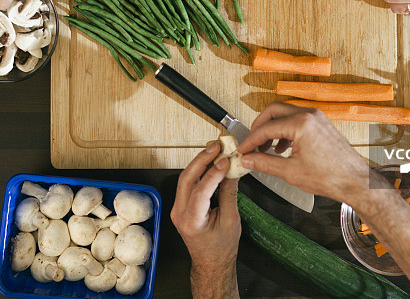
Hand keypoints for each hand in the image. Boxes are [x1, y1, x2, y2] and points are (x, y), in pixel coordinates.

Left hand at [171, 142, 239, 295]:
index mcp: (191, 222)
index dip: (213, 173)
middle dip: (202, 159)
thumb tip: (231, 171)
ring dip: (200, 163)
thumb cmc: (221, 249)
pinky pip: (188, 184)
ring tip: (215, 151)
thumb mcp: (231, 221)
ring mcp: (178, 209)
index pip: (200, 191)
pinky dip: (200, 171)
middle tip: (217, 147)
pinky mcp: (181, 206)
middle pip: (187, 179)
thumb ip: (229, 194)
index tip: (225, 161)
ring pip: (186, 179)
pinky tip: (211, 163)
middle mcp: (179, 214)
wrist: (211, 263)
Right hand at [237, 103, 370, 205]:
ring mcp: (316, 117)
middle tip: (251, 142)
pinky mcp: (321, 123)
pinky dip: (285, 130)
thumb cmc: (330, 177)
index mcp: (301, 124)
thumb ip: (265, 163)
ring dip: (272, 128)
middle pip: (273, 111)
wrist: (355, 181)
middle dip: (259, 126)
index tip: (243, 149)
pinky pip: (297, 119)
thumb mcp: (290, 172)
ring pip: (285, 114)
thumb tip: (248, 159)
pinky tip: (282, 148)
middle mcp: (309, 115)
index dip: (251, 140)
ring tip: (266, 149)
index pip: (266, 128)